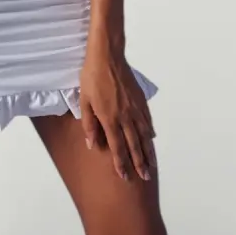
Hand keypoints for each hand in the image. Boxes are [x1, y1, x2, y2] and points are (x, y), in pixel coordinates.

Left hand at [79, 47, 156, 181]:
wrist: (108, 56)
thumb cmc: (92, 77)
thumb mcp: (84, 101)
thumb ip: (89, 124)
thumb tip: (92, 145)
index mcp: (109, 119)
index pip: (117, 147)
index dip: (121, 163)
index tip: (125, 176)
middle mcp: (125, 117)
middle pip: (134, 145)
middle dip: (139, 163)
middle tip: (145, 178)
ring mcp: (135, 109)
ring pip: (144, 135)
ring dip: (148, 152)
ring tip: (152, 166)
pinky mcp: (140, 100)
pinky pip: (147, 121)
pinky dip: (150, 133)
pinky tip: (152, 140)